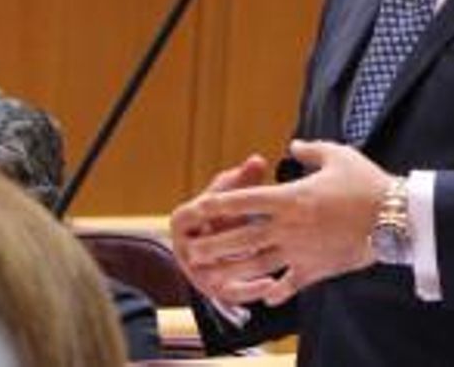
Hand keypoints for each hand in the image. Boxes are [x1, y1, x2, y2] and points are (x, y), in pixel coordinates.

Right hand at [171, 153, 272, 304]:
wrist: (223, 239)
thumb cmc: (227, 208)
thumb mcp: (232, 192)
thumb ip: (243, 178)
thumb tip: (258, 160)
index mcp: (181, 221)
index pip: (189, 214)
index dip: (209, 209)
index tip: (234, 206)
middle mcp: (184, 249)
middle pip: (205, 245)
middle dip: (232, 240)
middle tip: (260, 235)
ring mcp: (196, 271)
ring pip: (217, 272)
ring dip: (242, 269)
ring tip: (271, 265)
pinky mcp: (213, 289)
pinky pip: (230, 293)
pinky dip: (249, 290)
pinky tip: (272, 284)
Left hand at [176, 140, 392, 306]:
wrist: (396, 218)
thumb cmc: (368, 183)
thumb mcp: (338, 155)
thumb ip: (310, 151)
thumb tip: (293, 146)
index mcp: (290, 198)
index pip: (244, 201)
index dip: (217, 204)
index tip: (197, 208)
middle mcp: (289, 227)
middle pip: (241, 238)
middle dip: (213, 245)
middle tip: (191, 252)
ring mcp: (301, 251)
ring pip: (258, 266)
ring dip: (233, 273)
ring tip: (213, 278)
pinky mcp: (317, 269)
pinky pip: (291, 284)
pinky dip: (276, 292)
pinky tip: (266, 297)